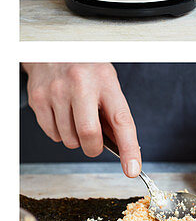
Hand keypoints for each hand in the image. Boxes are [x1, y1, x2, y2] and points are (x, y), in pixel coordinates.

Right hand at [23, 63, 140, 176]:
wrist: (53, 51)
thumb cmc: (87, 70)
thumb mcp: (108, 83)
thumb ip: (113, 113)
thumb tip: (122, 147)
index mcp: (106, 82)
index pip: (121, 121)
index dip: (128, 148)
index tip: (132, 169)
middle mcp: (81, 85)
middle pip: (88, 135)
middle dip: (93, 147)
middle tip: (95, 143)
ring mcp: (57, 92)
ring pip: (69, 139)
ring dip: (76, 139)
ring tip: (77, 117)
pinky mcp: (38, 100)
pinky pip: (52, 135)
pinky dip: (60, 133)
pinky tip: (63, 115)